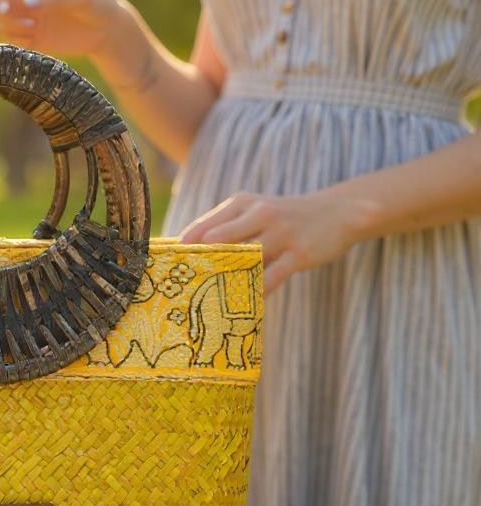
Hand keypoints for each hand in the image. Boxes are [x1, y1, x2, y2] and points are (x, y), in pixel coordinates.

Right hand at [0, 0, 125, 59]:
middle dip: (0, 12)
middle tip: (26, 23)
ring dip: (7, 27)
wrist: (108, 29)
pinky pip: (9, 38)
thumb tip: (25, 4)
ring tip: (32, 29)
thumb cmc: (99, 3)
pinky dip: (15, 40)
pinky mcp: (30, 35)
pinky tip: (34, 39)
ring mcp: (27, 14)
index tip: (2, 9)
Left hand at [178, 189, 356, 293]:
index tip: (168, 266)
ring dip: (225, 279)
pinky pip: (271, 277)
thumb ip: (227, 227)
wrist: (337, 212)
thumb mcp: (256, 210)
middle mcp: (260, 214)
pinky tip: (245, 302)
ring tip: (208, 299)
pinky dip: (256, 291)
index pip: (204, 226)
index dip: (184, 247)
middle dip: (200, 262)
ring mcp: (280, 233)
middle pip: (219, 240)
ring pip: (245, 259)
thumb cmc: (284, 217)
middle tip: (183, 285)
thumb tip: (190, 249)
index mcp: (243, 203)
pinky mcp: (299, 254)